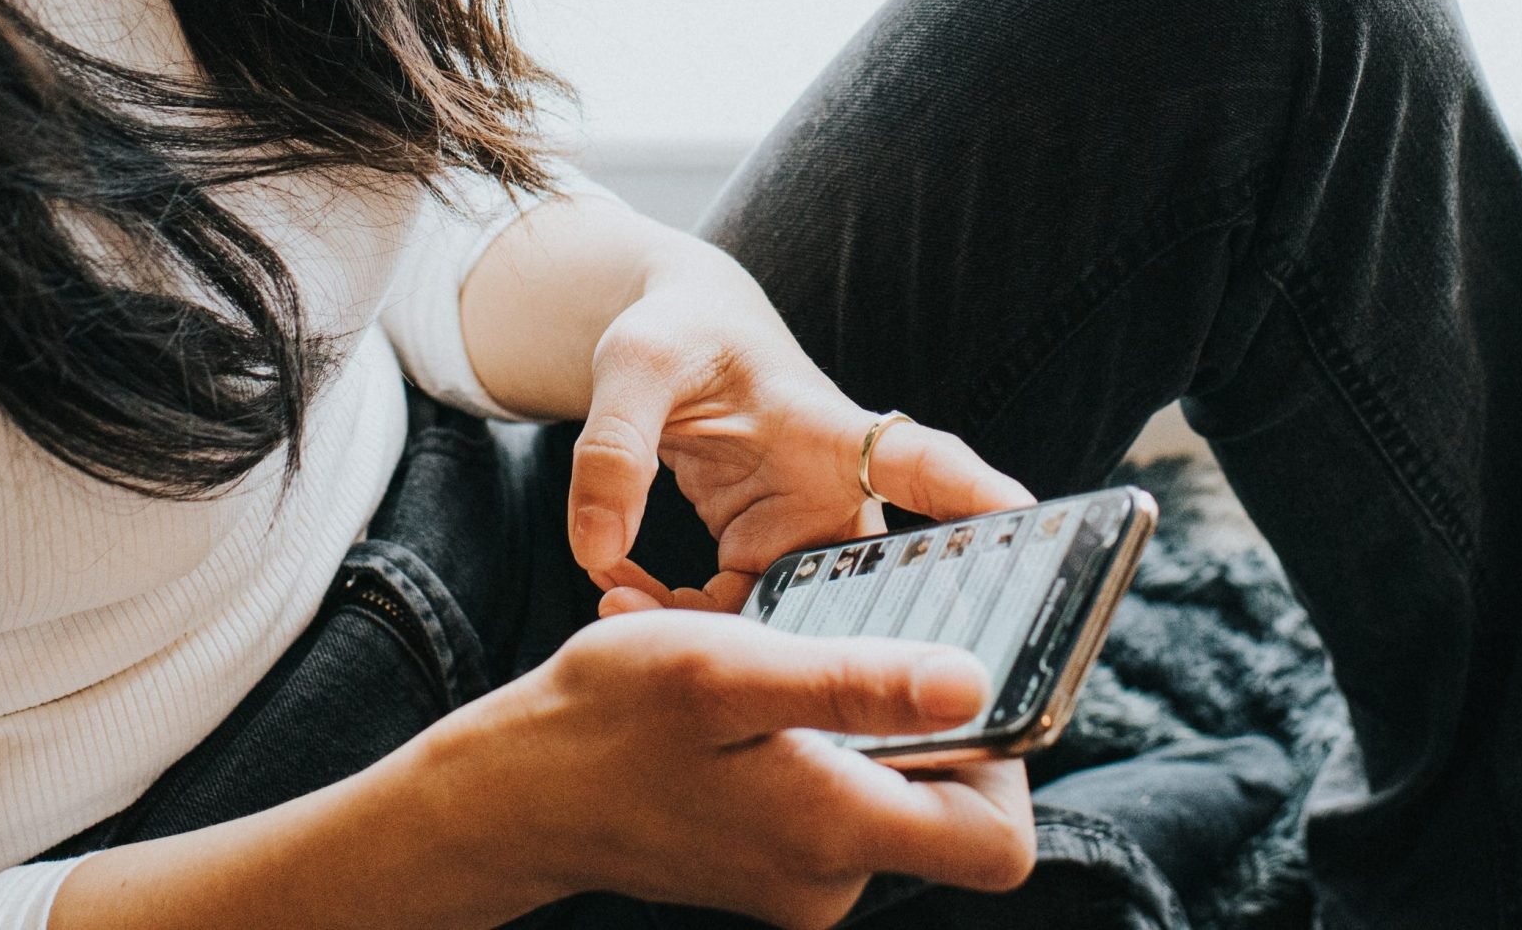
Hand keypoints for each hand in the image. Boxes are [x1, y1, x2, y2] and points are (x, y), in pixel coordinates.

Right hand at [423, 609, 1034, 927]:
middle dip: (914, 715)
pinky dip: (807, 740)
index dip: (1009, 762)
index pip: (999, 842)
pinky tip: (746, 698)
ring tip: (773, 662)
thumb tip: (973, 684)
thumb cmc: (610, 718)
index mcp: (837, 834)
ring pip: (884, 790)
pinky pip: (830, 797)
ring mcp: (800, 878)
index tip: (958, 677)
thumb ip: (854, 683)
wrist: (513, 791)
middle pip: (949, 811)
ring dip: (850, 718)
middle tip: (845, 642)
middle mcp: (832, 877)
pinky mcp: (770, 863)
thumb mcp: (729, 669)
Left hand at [568, 234, 1032, 612]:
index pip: (915, 461)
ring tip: (616, 605)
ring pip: (789, 622)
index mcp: (827, 428)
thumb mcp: (634, 365)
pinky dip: (678, 622)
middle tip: (751, 676)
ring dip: (714, 636)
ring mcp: (804, 537)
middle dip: (821, 642)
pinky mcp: (766, 563)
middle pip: (868, 585)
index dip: (969, 494)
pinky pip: (736, 620)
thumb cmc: (675, 335)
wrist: (676, 347)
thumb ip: (614, 446)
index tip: (1023, 520)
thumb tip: (595, 551)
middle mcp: (836, 493)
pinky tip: (616, 595)